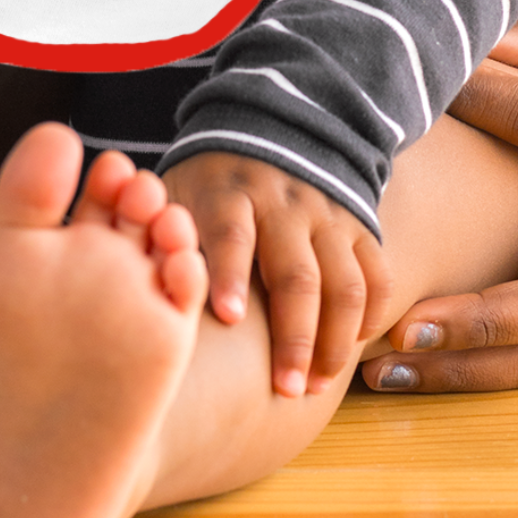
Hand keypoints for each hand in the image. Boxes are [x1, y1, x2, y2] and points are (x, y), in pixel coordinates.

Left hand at [163, 152, 389, 396]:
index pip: (231, 233)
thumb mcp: (177, 192)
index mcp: (228, 192)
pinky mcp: (357, 225)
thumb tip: (140, 286)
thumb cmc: (206, 186)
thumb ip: (162, 233)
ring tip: (315, 385)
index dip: (230, 274)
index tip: (228, 317)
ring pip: (344, 282)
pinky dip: (371, 317)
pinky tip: (352, 353)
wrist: (267, 129)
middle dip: (293, 335)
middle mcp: (282, 202)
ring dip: (334, 340)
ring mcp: (326, 214)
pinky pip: (377, 275)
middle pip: (295, 273)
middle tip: (285, 388)